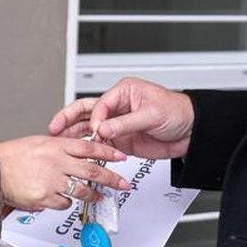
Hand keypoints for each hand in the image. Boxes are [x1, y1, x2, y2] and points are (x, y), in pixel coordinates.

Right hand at [0, 135, 128, 211]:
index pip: (89, 147)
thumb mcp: (39, 143)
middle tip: (123, 184)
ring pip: (81, 190)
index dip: (108, 152)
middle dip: (111, 178)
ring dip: (93, 195)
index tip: (120, 157)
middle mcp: (56, 162)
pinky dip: (66, 203)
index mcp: (56, 145)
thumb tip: (77, 153)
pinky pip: (63, 203)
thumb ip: (59, 148)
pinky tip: (62, 200)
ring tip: (99, 197)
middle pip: (91, 170)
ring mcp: (51, 180)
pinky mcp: (44, 197)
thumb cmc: (12, 156)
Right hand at [47, 77, 193, 158]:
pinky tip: (79, 154)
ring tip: (60, 142)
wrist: (192, 131)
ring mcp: (117, 124)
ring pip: (89, 128)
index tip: (95, 131)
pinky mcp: (121, 140)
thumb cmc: (178, 112)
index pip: (99, 104)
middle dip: (68, 119)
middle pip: (86, 111)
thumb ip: (126, 123)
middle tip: (54, 128)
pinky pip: (101, 144)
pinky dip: (90, 149)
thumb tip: (103, 129)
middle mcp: (117, 106)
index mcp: (123, 92)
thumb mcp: (152, 115)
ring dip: (75, 135)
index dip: (94, 118)